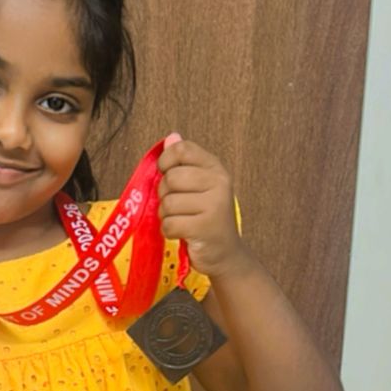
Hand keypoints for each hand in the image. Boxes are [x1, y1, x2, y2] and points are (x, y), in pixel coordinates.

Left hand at [157, 132, 244, 277]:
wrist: (225, 254)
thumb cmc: (206, 219)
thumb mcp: (198, 187)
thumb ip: (184, 163)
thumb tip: (171, 136)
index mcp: (215, 168)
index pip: (182, 149)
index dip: (166, 162)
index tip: (167, 175)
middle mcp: (219, 183)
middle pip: (170, 178)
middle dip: (165, 195)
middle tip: (177, 207)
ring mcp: (214, 205)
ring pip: (168, 203)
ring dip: (167, 216)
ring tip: (181, 221)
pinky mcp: (205, 227)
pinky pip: (170, 224)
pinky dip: (169, 232)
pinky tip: (181, 234)